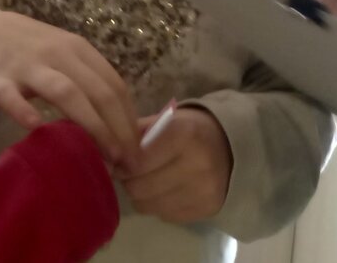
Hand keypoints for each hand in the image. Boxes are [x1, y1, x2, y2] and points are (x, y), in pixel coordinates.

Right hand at [0, 10, 140, 167]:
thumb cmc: (29, 49)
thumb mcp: (63, 55)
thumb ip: (87, 80)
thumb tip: (119, 122)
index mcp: (79, 50)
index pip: (114, 85)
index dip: (130, 119)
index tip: (138, 150)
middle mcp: (59, 54)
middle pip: (98, 91)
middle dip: (118, 129)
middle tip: (128, 162)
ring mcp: (28, 66)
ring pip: (66, 93)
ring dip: (90, 125)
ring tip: (105, 156)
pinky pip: (13, 97)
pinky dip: (25, 112)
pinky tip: (37, 129)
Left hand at [120, 107, 232, 223]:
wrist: (231, 148)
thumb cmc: (189, 130)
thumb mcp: (164, 120)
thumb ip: (134, 134)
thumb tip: (104, 153)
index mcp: (185, 134)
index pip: (137, 161)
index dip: (121, 163)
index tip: (118, 160)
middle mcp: (198, 164)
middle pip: (139, 187)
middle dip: (129, 180)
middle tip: (132, 172)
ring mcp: (204, 190)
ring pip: (149, 206)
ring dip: (142, 195)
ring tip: (150, 180)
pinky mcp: (208, 209)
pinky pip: (165, 215)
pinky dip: (159, 205)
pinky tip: (167, 190)